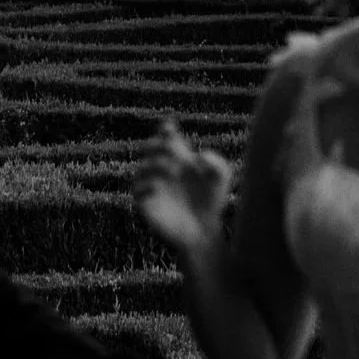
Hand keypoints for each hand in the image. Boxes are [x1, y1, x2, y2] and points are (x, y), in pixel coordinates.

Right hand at [134, 119, 234, 253]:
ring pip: (141, 168)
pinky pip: (136, 191)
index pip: (165, 137)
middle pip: (149, 148)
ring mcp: (153, 186)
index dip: (165, 129)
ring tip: (174, 171)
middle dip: (158, 145)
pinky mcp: (147, 204)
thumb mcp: (221, 178)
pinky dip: (145, 185)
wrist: (205, 231)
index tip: (170, 127)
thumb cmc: (212, 201)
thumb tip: (198, 156)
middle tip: (175, 150)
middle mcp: (162, 169)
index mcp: (178, 158)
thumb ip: (216, 162)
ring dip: (155, 165)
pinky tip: (159, 187)